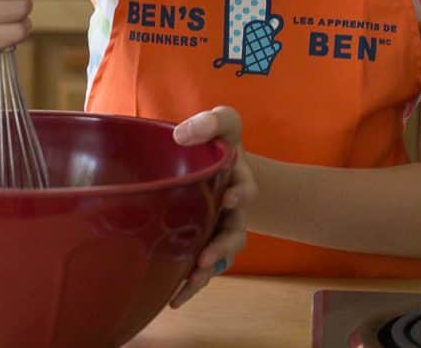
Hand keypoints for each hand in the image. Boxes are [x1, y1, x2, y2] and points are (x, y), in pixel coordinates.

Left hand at [169, 106, 256, 307]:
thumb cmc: (217, 139)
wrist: (216, 159)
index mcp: (238, 179)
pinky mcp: (202, 242)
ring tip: (194, 277)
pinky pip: (201, 267)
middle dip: (223, 245)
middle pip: (235, 231)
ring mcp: (219, 228)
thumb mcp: (223, 122)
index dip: (241, 194)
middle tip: (207, 256)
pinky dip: (191, 284)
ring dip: (208, 268)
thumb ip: (210, 122)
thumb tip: (181, 135)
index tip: (230, 197)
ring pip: (220, 254)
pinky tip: (174, 299)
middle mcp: (233, 209)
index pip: (246, 188)